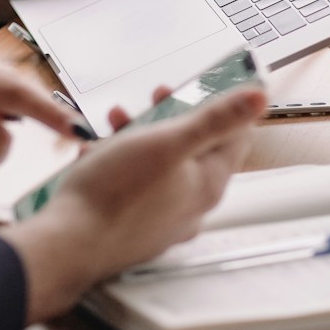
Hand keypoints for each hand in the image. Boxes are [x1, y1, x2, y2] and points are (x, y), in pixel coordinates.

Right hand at [2, 84, 264, 321]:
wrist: (70, 243)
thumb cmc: (115, 193)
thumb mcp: (167, 142)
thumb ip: (215, 119)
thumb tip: (259, 99)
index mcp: (207, 184)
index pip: (234, 139)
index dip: (220, 106)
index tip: (202, 86)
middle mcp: (190, 206)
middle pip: (193, 150)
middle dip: (171, 117)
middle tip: (154, 99)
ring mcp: (162, 220)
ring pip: (160, 166)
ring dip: (140, 136)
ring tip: (116, 122)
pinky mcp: (134, 227)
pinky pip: (135, 186)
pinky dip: (119, 164)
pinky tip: (97, 155)